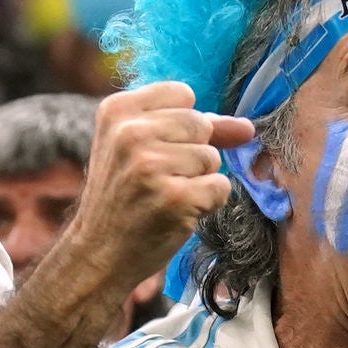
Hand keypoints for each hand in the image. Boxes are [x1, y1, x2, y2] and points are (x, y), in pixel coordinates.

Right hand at [51, 81, 255, 298]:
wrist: (99, 253)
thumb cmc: (125, 197)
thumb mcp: (141, 148)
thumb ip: (193, 129)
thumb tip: (247, 127)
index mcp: (117, 110)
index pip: (183, 94)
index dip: (181, 126)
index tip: (154, 150)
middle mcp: (130, 133)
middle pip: (200, 124)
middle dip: (191, 153)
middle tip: (156, 179)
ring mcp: (151, 166)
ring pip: (211, 157)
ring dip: (197, 180)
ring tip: (163, 196)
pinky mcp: (174, 198)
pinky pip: (220, 187)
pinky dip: (206, 203)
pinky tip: (175, 213)